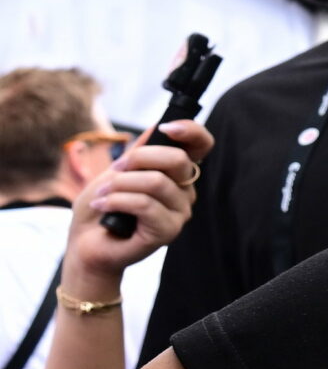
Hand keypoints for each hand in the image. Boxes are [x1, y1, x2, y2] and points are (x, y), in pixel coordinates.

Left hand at [62, 119, 211, 292]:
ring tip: (102, 196)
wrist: (86, 243)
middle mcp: (184, 192)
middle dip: (138, 157)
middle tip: (115, 170)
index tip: (166, 127)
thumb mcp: (116, 170)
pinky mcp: (168, 231)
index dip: (191, 131)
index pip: (201, 146)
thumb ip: (140, 151)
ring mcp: (179, 213)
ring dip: (119, 185)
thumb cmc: (102, 207)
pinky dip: (117, 201)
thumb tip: (159, 124)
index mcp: (176, 174)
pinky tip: (103, 207)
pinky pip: (145, 204)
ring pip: (157, 182)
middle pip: (178, 159)